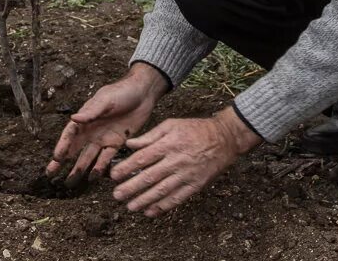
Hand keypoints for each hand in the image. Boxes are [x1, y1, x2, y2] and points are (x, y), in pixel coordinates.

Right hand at [46, 63, 167, 186]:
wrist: (143, 93)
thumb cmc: (122, 92)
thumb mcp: (106, 100)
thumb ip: (91, 111)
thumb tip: (74, 119)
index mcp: (86, 118)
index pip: (70, 135)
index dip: (62, 146)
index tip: (55, 158)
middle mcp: (92, 130)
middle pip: (74, 149)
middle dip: (63, 162)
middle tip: (51, 175)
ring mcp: (103, 138)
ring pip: (88, 157)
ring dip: (79, 169)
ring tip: (70, 182)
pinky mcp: (117, 143)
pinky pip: (106, 158)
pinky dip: (100, 168)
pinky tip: (93, 178)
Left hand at [110, 107, 260, 216]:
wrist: (224, 139)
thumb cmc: (195, 129)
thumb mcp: (171, 125)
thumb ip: (150, 136)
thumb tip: (129, 144)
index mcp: (168, 144)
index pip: (142, 158)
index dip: (126, 168)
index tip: (113, 176)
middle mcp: (176, 161)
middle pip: (149, 177)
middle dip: (131, 188)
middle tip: (117, 195)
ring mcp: (186, 175)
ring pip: (161, 191)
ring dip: (144, 200)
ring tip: (130, 206)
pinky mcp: (195, 185)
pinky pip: (177, 198)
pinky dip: (163, 207)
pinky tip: (150, 212)